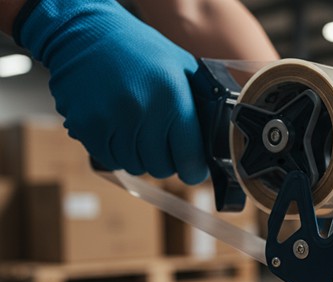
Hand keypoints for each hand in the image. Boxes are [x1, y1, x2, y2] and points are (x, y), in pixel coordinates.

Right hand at [17, 0, 206, 183]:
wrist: (83, 33)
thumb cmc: (139, 50)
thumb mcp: (182, 65)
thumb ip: (203, 99)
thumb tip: (221, 133)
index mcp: (172, 97)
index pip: (190, 158)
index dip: (194, 170)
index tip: (193, 169)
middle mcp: (143, 111)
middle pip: (162, 167)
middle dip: (167, 160)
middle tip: (163, 144)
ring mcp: (112, 120)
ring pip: (136, 167)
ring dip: (141, 157)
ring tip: (139, 132)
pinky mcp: (87, 126)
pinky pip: (111, 160)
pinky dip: (117, 153)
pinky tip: (119, 132)